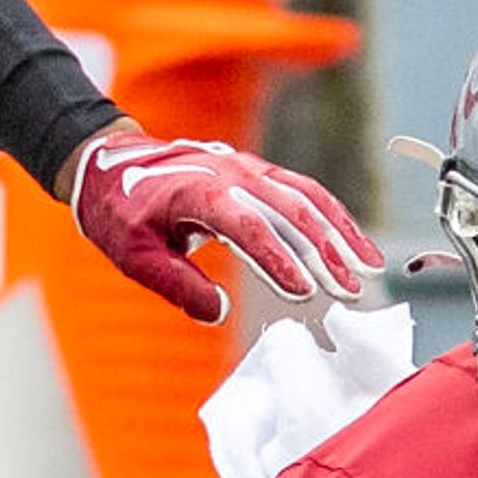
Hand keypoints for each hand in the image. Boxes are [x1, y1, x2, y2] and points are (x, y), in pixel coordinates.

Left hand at [71, 125, 377, 325]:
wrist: (109, 163)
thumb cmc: (120, 212)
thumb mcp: (135, 255)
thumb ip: (176, 284)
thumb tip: (219, 313)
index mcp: (199, 192)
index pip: (248, 226)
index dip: (278, 259)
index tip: (304, 291)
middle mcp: (231, 174)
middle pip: (288, 209)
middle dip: (323, 251)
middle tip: (349, 289)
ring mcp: (248, 169)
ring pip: (305, 196)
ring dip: (339, 232)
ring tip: (369, 267)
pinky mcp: (257, 173)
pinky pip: (302, 190)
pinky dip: (331, 216)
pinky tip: (352, 243)